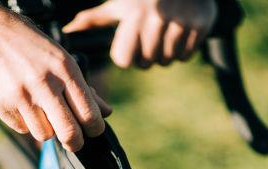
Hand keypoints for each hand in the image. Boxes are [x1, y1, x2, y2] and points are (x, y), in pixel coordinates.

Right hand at [0, 2, 111, 150]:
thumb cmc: (28, 44)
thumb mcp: (60, 58)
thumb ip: (83, 87)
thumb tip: (105, 112)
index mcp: (63, 68)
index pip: (88, 113)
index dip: (95, 129)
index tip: (93, 130)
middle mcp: (42, 82)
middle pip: (68, 132)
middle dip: (75, 142)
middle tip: (74, 142)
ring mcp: (19, 95)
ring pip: (44, 135)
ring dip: (47, 129)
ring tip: (41, 111)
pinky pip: (22, 129)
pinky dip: (25, 122)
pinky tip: (20, 104)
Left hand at [63, 0, 217, 68]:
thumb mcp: (118, 3)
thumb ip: (93, 19)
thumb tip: (67, 30)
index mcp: (133, 14)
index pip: (125, 60)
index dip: (127, 56)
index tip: (131, 44)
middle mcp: (157, 18)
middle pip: (145, 63)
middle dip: (146, 55)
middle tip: (149, 38)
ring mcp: (181, 21)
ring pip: (165, 61)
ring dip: (163, 54)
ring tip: (163, 35)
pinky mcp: (200, 24)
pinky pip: (185, 56)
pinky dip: (181, 51)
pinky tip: (178, 34)